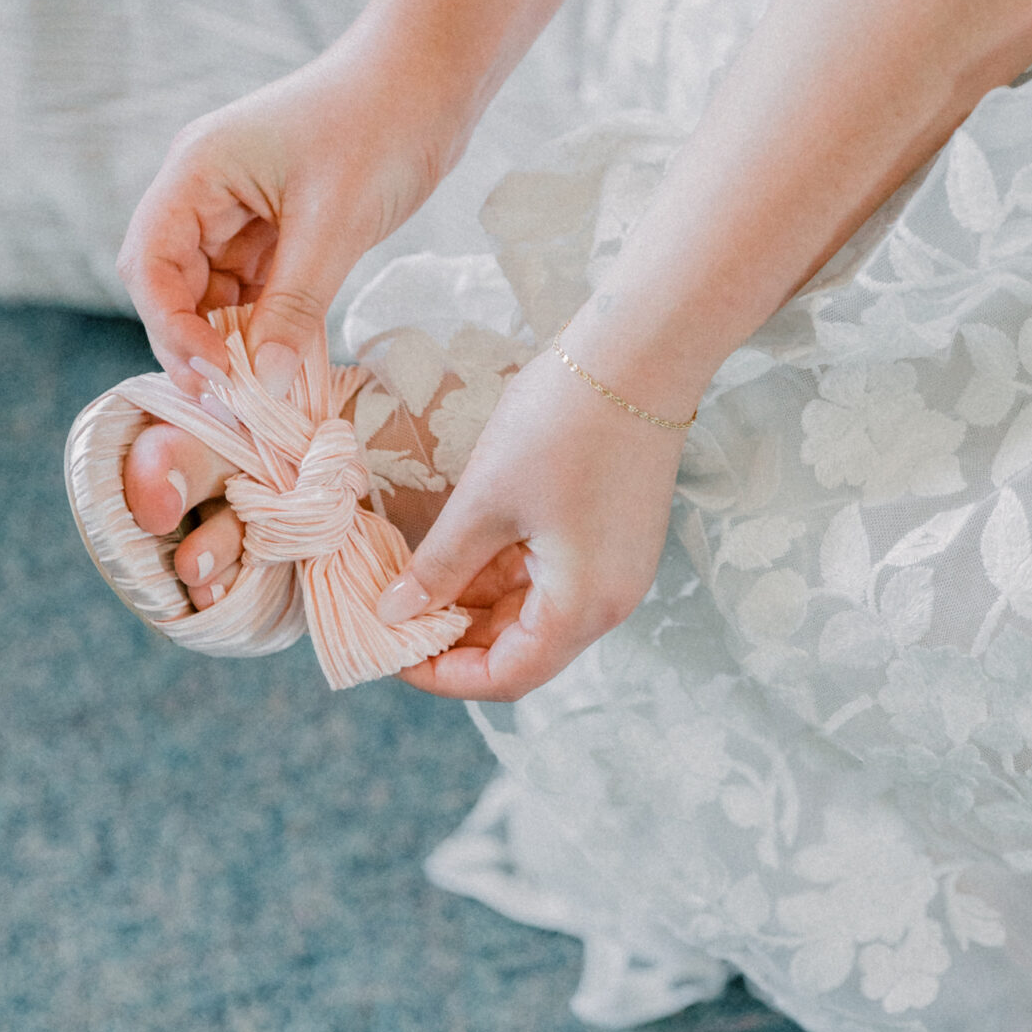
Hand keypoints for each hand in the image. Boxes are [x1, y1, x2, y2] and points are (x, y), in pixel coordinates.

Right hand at [117, 26, 472, 399]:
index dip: (172, 327)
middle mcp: (206, 190)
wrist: (431, 79)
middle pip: (174, 284)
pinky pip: (257, 287)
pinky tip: (287, 362)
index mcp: (198, 172)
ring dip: (234, 340)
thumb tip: (265, 383)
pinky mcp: (279, 225)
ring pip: (216, 292)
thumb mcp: (335, 225)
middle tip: (234, 401)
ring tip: (264, 392)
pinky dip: (267, 325)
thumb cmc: (379, 128)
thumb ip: (295, 306)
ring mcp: (241, 208)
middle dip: (197, 342)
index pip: (151, 264)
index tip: (216, 375)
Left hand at [380, 348, 688, 702]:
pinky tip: (457, 554)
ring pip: (534, 614)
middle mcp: (607, 602)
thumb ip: (440, 566)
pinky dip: (502, 576)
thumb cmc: (563, 424)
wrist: (641, 354)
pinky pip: (550, 579)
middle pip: (522, 651)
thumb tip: (395, 613)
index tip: (390, 652)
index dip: (443, 676)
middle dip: (455, 642)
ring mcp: (615, 569)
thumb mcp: (485, 500)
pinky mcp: (613, 538)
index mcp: (582, 606)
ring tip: (413, 582)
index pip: (507, 677)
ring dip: (475, 606)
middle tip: (392, 617)